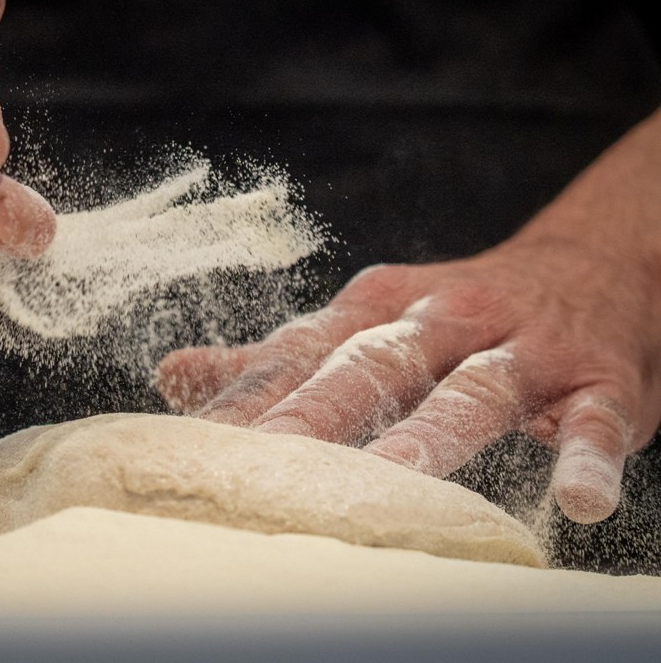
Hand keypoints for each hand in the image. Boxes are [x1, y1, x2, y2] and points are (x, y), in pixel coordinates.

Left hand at [158, 108, 660, 524]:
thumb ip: (277, 357)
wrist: (593, 265)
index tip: (198, 438)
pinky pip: (595, 422)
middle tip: (272, 457)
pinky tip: (579, 503)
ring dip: (436, 430)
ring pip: (475, 388)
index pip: (304, 350)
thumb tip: (172, 377)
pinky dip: (587, 457)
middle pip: (376, 362)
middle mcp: (444, 318)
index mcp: (379, 306)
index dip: (252, 392)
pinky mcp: (598, 380)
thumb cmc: (453, 315)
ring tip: (398, 473)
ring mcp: (524, 347)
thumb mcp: (363, 321)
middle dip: (321, 409)